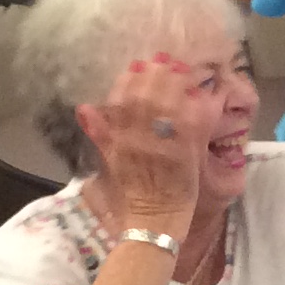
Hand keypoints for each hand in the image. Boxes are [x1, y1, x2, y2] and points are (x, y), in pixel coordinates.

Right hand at [76, 54, 202, 224]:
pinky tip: (200, 95)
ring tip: (182, 69)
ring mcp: (163, 149)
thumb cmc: (132, 196)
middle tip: (164, 59)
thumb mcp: (110, 163)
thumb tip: (84, 106)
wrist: (151, 224)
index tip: (139, 66)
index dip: (130, 81)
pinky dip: (195, 110)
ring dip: (175, 86)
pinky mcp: (186, 158)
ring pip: (167, 110)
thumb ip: (100, 134)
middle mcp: (139, 142)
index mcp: (119, 142)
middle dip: (155, 77)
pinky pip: (190, 129)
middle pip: (146, 101)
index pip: (120, 103)